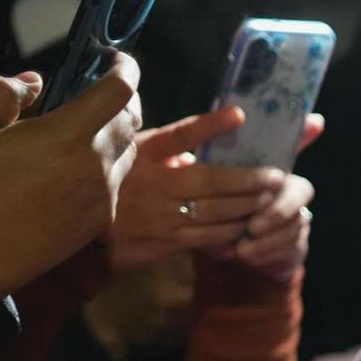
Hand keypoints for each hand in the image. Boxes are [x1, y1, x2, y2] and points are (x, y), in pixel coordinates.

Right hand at [0, 56, 141, 295]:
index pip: (119, 91)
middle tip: (105, 90)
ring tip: (87, 127)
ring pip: (128, 152)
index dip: (126, 69)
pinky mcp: (104, 218)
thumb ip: (8, 91)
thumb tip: (36, 81)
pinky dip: (106, 165)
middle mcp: (97, 164)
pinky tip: (77, 167)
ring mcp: (105, 193)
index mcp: (68, 134)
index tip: (120, 60)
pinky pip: (117, 182)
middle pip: (131, 120)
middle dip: (123, 99)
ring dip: (116, 133)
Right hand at [108, 107, 322, 273]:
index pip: (179, 135)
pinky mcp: (164, 245)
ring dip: (247, 208)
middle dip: (248, 180)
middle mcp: (152, 185)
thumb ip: (168, 146)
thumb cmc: (115, 187)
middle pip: (210, 181)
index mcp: (141, 156)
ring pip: (214, 213)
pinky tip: (250, 228)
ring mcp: (159, 218)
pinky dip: (231, 233)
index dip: (210, 124)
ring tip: (273, 201)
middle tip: (278, 177)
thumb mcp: (132, 156)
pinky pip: (206, 239)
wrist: (82, 238)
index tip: (240, 115)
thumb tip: (202, 145)